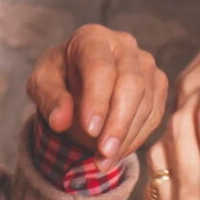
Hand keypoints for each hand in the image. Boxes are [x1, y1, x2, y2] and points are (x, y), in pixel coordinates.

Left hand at [27, 24, 167, 163]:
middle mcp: (124, 45)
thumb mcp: (42, 84)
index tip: (90, 130)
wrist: (78, 77)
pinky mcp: (157, 83)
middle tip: (103, 152)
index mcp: (92, 38)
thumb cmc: (58, 77)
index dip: (97, 100)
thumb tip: (60, 121)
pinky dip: (137, 137)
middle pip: (131, 84)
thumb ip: (50, 99)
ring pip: (146, 102)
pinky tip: (117, 152)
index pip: (100, 68)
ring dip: (126, 136)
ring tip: (104, 161)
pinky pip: (154, 113)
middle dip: (118, 123)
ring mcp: (145, 64)